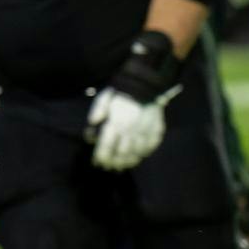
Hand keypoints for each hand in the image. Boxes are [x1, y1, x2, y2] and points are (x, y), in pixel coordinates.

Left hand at [87, 30, 179, 170]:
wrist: (149, 80)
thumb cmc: (123, 89)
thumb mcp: (106, 96)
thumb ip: (98, 110)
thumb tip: (91, 126)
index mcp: (117, 122)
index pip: (106, 146)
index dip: (101, 156)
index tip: (97, 162)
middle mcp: (131, 129)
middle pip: (121, 154)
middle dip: (113, 162)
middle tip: (108, 167)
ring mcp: (145, 131)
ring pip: (136, 153)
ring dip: (127, 161)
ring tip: (121, 166)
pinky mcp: (157, 130)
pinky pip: (150, 147)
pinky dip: (143, 153)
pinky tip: (137, 156)